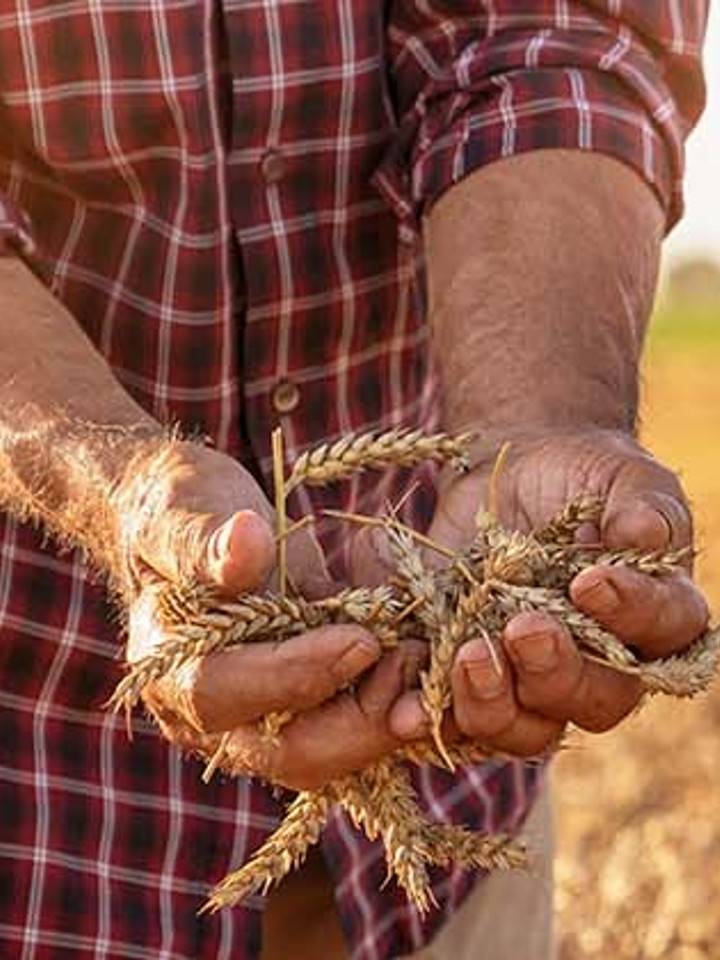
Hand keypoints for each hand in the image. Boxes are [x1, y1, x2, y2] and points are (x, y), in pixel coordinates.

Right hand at [113, 439, 420, 788]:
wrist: (192, 525)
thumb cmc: (182, 512)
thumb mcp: (186, 510)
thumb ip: (209, 540)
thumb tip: (248, 540)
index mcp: (169, 668)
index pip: (227, 692)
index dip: (297, 672)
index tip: (360, 638)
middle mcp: (211, 717)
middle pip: (288, 754)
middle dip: (358, 718)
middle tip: (408, 659)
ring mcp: (258, 724)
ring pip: (328, 757)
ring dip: (382, 718)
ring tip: (418, 659)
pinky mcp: (300, 713)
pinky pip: (348, 733)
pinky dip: (388, 708)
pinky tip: (420, 668)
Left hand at [352, 428, 708, 756]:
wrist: (517, 477)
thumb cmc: (583, 477)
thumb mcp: (622, 477)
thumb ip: (645, 505)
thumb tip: (644, 533)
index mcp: (656, 615)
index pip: (664, 629)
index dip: (631, 613)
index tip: (589, 580)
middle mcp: (604, 666)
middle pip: (596, 699)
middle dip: (557, 670)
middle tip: (524, 628)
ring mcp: (535, 683)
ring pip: (528, 728)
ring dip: (496, 703)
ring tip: (469, 657)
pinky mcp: (476, 684)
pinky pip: (458, 720)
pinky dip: (430, 716)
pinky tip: (405, 711)